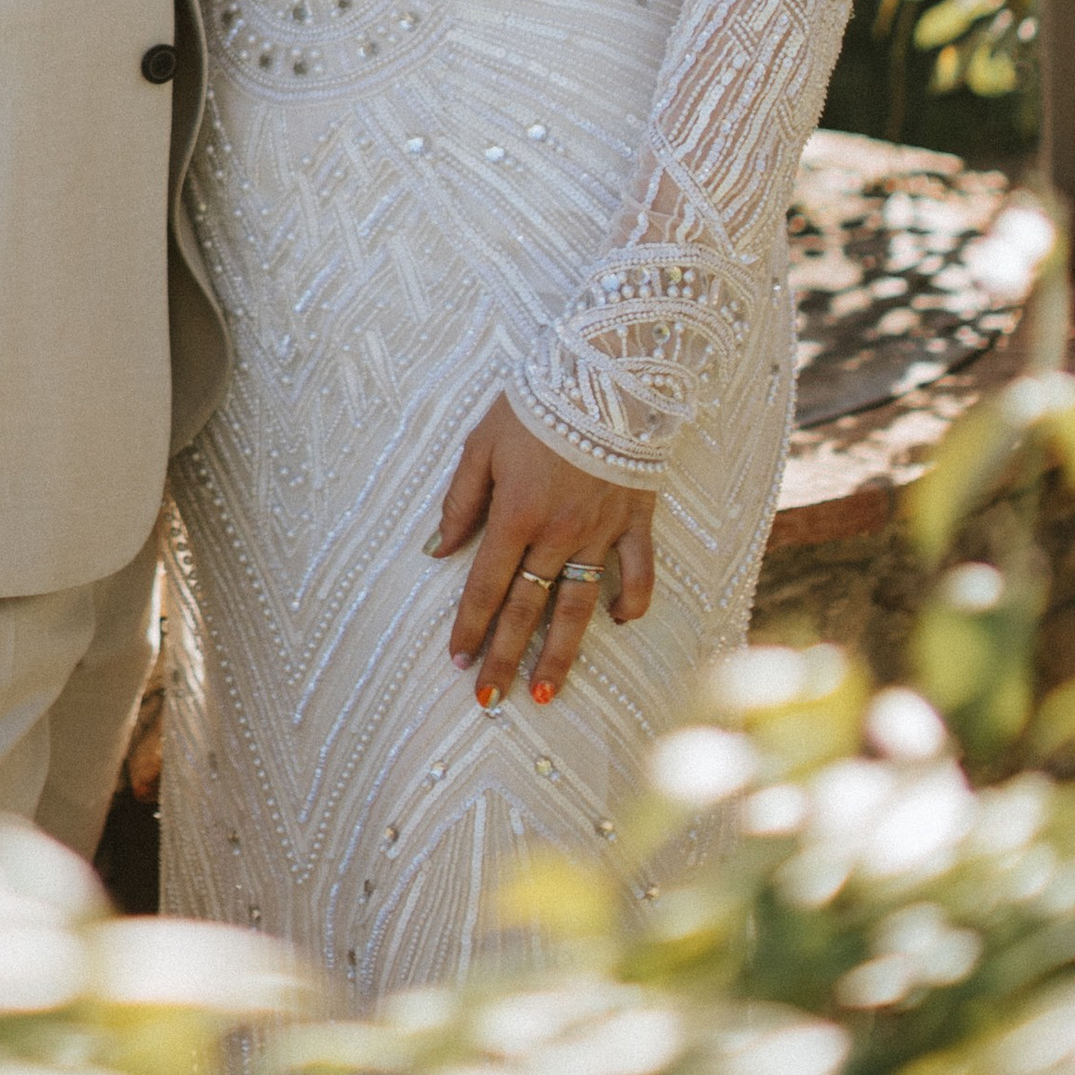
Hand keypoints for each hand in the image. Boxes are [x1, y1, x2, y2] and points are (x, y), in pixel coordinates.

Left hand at [432, 393, 654, 708]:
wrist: (606, 374)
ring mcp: (601, 533)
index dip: (469, 627)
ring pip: (577, 607)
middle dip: (505, 658)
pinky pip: (637, 574)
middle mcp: (558, 534)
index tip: (457, 661)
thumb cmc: (536, 403)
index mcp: (515, 515)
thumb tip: (437, 550)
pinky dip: (631, 602)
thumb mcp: (481, 443)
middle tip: (490, 700)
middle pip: (527, 610)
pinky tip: (618, 624)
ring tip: (546, 691)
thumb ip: (460, 500)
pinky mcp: (636, 521)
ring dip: (560, 652)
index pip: (486, 587)